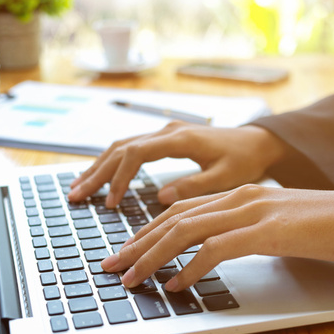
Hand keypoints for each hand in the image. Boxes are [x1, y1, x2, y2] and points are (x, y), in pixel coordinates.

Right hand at [68, 122, 288, 206]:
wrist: (257, 142)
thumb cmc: (245, 160)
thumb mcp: (226, 177)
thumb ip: (195, 185)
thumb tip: (161, 197)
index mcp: (180, 138)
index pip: (137, 154)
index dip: (120, 178)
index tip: (110, 202)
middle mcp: (167, 131)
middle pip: (121, 148)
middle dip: (97, 173)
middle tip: (76, 197)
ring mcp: (164, 132)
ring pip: (121, 146)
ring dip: (99, 167)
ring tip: (78, 189)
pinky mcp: (165, 139)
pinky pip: (130, 148)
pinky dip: (112, 163)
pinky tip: (100, 178)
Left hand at [101, 185, 333, 291]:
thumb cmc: (320, 226)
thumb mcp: (273, 225)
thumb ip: (242, 233)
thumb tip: (211, 255)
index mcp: (237, 195)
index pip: (180, 211)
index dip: (147, 232)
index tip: (126, 252)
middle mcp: (238, 198)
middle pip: (172, 219)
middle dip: (136, 243)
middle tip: (111, 265)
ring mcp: (250, 212)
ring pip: (185, 231)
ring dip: (152, 257)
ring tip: (131, 278)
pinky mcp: (265, 230)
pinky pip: (216, 250)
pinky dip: (190, 268)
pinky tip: (176, 285)